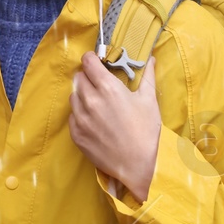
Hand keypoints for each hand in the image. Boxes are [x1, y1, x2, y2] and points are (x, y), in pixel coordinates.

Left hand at [68, 51, 161, 201]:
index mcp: (107, 88)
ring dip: (83, 95)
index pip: (88, 61)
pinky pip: (73, 116)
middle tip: (100, 85)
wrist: (138, 165)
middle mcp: (89, 100)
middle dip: (88, 77)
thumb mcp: (149, 100)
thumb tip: (150, 58)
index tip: (97, 62)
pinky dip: (81, 115)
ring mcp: (80, 117)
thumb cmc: (146, 131)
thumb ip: (147, 76)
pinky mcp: (75, 133)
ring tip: (98, 105)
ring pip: (74, 96)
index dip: (92, 59)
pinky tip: (95, 121)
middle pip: (79, 77)